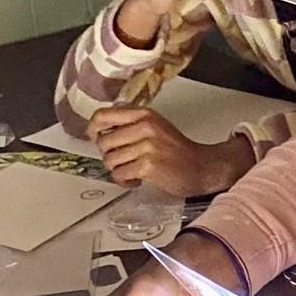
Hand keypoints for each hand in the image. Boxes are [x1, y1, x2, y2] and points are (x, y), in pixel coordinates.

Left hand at [85, 107, 253, 195]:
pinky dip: (125, 181)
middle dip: (109, 155)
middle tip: (124, 159)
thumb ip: (129, 125)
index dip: (93, 129)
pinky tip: (137, 179)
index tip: (96, 138)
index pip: (102, 115)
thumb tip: (98, 132)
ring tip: (132, 170)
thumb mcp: (154, 126)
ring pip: (109, 161)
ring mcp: (147, 146)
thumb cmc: (177, 150)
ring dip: (118, 170)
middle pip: (103, 141)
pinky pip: (119, 175)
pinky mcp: (148, 166)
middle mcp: (145, 127)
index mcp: (144, 114)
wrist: (202, 167)